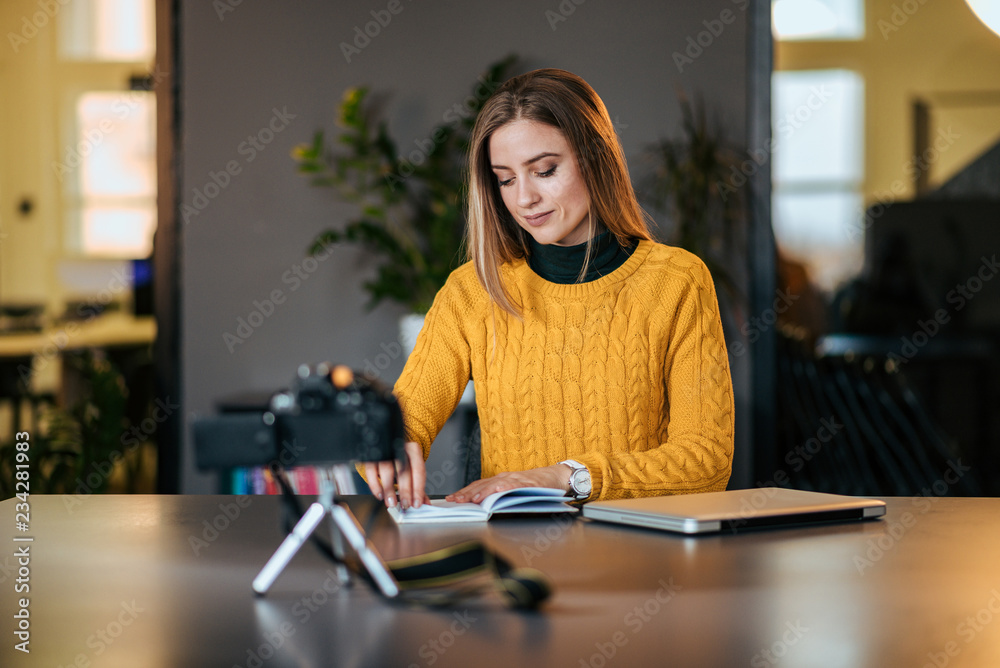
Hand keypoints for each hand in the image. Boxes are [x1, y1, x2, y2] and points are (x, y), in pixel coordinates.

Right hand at [363, 441, 429, 509]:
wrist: (390, 446)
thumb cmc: (403, 459)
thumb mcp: (413, 468)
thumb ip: (418, 485)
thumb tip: (425, 503)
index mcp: (413, 450)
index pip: (418, 470)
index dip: (418, 488)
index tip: (417, 503)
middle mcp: (399, 449)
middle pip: (403, 471)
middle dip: (405, 491)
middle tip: (405, 505)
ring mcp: (384, 452)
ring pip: (387, 470)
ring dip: (389, 489)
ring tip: (391, 503)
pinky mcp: (371, 457)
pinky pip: (371, 471)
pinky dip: (375, 485)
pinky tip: (380, 495)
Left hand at [445, 464, 572, 503]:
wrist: (555, 477)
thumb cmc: (535, 486)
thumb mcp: (513, 491)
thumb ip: (500, 498)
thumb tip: (484, 510)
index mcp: (500, 480)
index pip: (478, 485)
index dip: (464, 492)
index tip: (451, 498)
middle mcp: (505, 477)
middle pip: (482, 485)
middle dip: (467, 493)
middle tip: (455, 500)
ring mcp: (515, 479)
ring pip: (495, 485)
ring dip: (482, 492)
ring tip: (472, 500)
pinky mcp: (527, 482)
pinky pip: (514, 485)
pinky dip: (504, 488)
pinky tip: (496, 492)